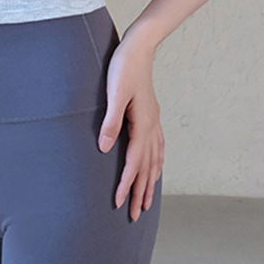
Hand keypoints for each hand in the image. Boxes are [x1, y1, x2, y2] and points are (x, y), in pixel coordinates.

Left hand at [98, 29, 163, 220]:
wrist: (139, 47)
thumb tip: (106, 149)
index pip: (134, 163)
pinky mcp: (150, 114)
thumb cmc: (124, 68)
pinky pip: (157, 146)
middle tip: (135, 216)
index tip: (120, 205)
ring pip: (155, 159)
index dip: (127, 184)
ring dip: (150, 181)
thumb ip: (111, 122)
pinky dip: (157, 162)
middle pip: (148, 167)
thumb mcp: (115, 94)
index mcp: (143, 124)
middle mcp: (151, 126)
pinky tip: (155, 166)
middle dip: (141, 192)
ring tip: (147, 201)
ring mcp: (153, 120)